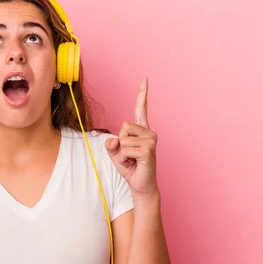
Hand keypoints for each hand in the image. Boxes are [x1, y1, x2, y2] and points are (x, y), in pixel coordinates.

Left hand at [106, 77, 158, 196]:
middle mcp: (149, 132)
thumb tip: (115, 140)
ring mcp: (151, 140)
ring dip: (121, 153)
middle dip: (120, 142)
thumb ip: (111, 143)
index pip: (141, 108)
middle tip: (128, 155)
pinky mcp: (149, 150)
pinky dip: (124, 159)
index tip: (145, 79)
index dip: (142, 94)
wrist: (140, 185)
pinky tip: (134, 163)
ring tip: (131, 160)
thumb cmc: (130, 167)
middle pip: (123, 126)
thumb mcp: (115, 153)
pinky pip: (125, 149)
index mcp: (142, 130)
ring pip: (123, 139)